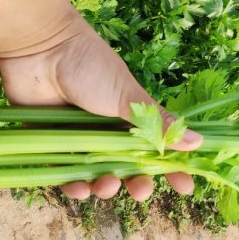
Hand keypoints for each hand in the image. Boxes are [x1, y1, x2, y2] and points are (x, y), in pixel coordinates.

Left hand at [0, 17, 202, 200]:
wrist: (40, 48)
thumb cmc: (89, 66)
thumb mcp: (129, 96)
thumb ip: (159, 123)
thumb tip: (198, 142)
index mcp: (130, 117)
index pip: (156, 147)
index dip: (170, 168)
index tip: (185, 187)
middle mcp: (106, 130)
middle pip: (127, 167)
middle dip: (136, 183)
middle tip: (140, 191)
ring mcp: (78, 138)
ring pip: (97, 174)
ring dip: (105, 187)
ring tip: (105, 187)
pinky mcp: (50, 144)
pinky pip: (64, 173)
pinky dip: (73, 186)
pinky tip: (78, 189)